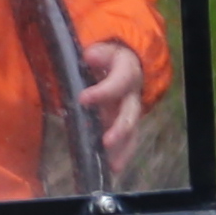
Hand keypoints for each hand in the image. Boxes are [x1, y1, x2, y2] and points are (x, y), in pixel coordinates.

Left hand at [77, 41, 151, 163]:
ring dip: (123, 147)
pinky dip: (121, 153)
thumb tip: (91, 55)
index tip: (83, 98)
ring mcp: (129, 108)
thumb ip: (96, 53)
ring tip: (113, 164)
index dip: (104, 91)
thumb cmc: (104, 54)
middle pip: (130, 111)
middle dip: (120, 128)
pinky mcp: (124, 121)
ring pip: (131, 129)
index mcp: (126, 69)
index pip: (119, 80)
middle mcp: (132, 91)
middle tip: (106, 141)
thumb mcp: (100, 48)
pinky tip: (113, 167)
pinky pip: (127, 139)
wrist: (122, 58)